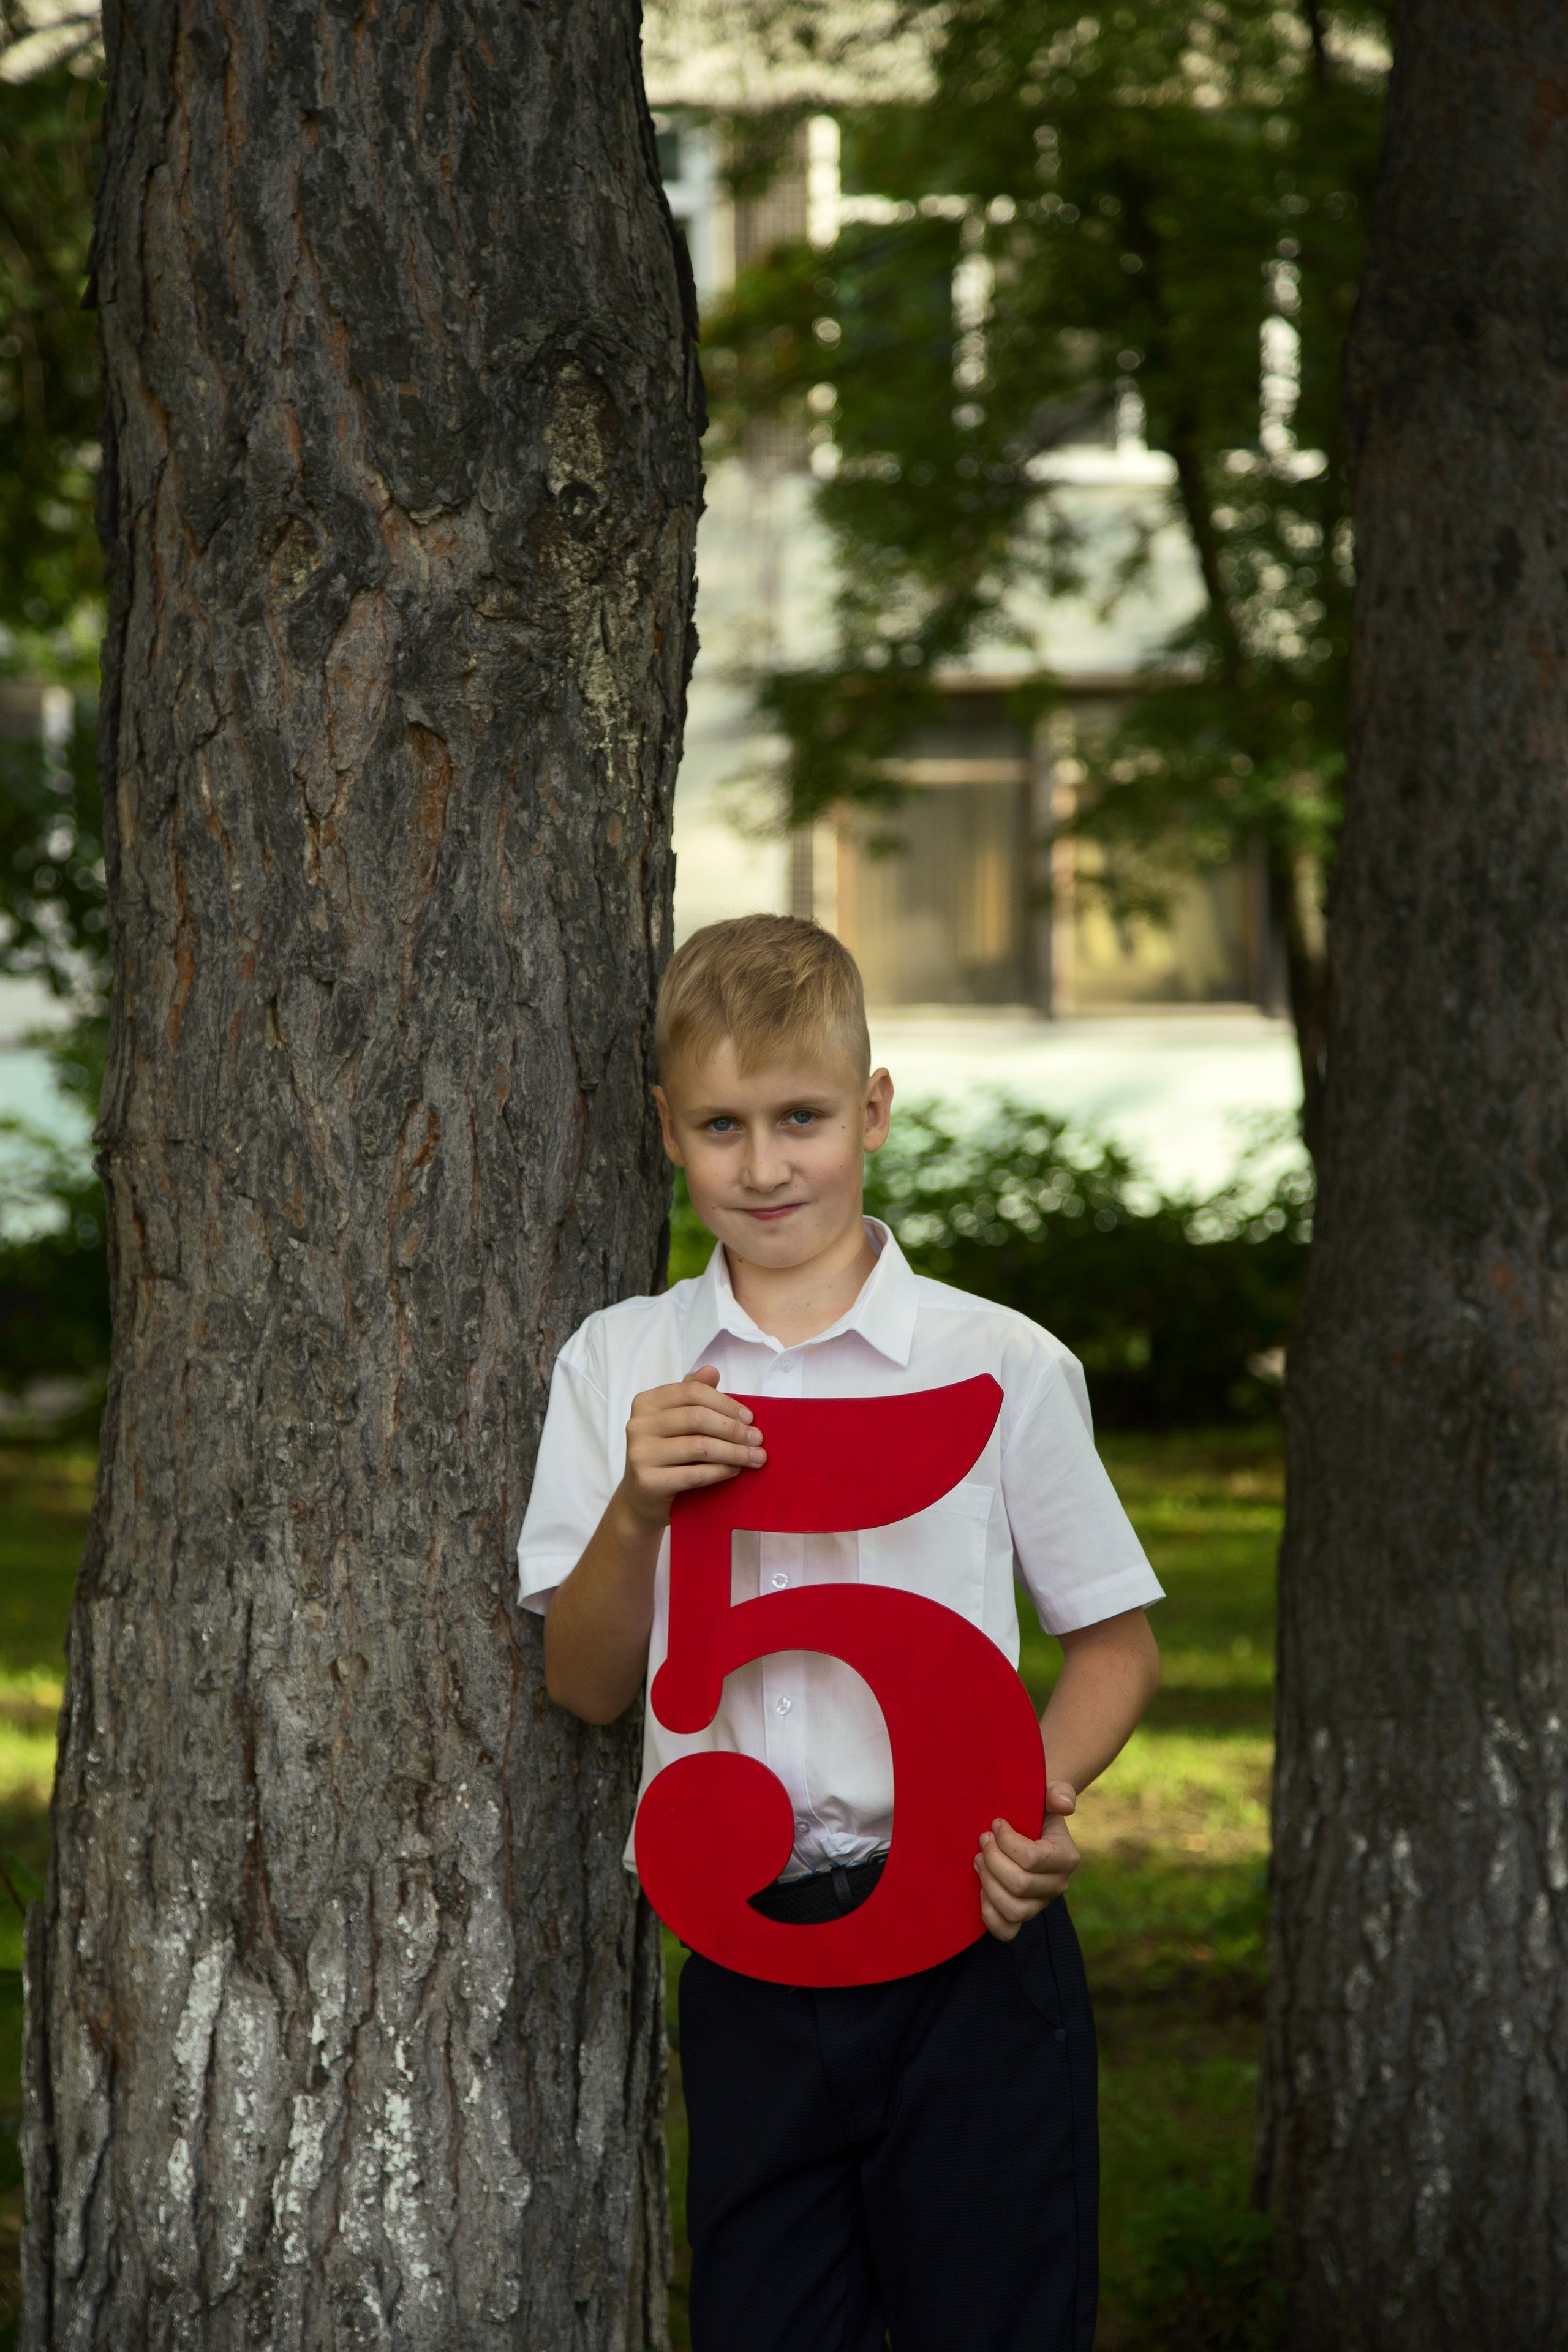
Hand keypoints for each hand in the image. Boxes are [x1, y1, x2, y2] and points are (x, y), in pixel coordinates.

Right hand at [618, 1366, 765, 1528]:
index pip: (692, 1391)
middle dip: (734, 1429)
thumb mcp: (677, 1420)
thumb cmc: (666, 1453)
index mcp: (646, 1402)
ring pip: (699, 1447)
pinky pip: (694, 1474)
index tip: (750, 1417)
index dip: (725, 1403)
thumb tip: (711, 1371)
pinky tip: (735, 1470)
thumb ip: (692, 1394)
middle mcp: (638, 1424)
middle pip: (697, 1418)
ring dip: (734, 1452)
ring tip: (755, 1457)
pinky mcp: (648, 1482)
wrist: (642, 1498)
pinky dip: (720, 1471)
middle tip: (758, 1439)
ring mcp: (640, 1454)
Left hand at [975, 1782, 1079, 1941]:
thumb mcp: (1048, 1791)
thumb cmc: (1034, 1805)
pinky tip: (981, 1890)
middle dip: (993, 1859)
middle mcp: (1057, 1885)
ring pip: (1012, 1909)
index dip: (1007, 1842)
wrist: (1024, 1822)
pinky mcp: (1022, 1916)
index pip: (1033, 1859)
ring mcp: (1039, 1904)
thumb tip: (1065, 1805)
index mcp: (1066, 1857)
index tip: (996, 1823)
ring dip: (988, 1882)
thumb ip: (1058, 1792)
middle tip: (982, 1840)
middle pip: (1019, 1884)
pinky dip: (989, 1914)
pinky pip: (1006, 1930)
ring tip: (978, 1860)